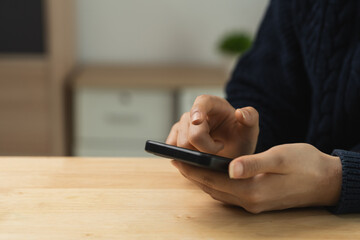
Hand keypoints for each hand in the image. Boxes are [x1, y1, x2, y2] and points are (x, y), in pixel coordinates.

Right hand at [166, 95, 258, 157]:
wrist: (234, 150)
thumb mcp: (251, 129)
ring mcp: (183, 125)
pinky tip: (196, 157)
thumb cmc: (240, 137)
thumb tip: (239, 112)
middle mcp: (195, 113)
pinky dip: (182, 156)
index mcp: (213, 105)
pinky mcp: (176, 137)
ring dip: (195, 154)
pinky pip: (171, 147)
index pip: (201, 102)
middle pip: (190, 132)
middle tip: (220, 148)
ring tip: (210, 153)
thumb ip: (251, 118)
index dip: (197, 111)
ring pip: (179, 143)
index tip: (198, 121)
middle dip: (205, 147)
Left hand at [172, 143, 341, 212]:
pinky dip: (215, 183)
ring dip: (202, 179)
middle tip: (176, 160)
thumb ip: (254, 164)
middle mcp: (250, 201)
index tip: (178, 159)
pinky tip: (211, 173)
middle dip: (193, 175)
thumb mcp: (281, 158)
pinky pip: (228, 193)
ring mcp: (253, 203)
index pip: (215, 181)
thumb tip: (230, 168)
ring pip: (219, 192)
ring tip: (188, 165)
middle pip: (213, 189)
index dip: (194, 170)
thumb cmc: (307, 165)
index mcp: (253, 191)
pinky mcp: (257, 200)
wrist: (328, 181)